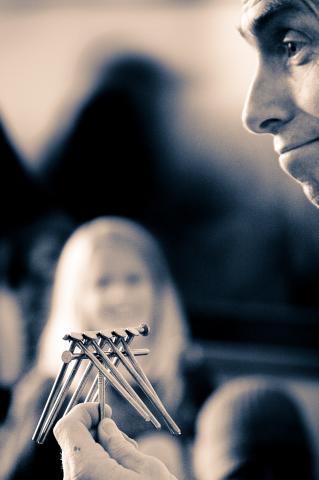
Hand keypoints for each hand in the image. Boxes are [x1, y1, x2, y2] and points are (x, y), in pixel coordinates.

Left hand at [53, 402, 176, 479]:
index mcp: (86, 468)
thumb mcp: (146, 468)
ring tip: (127, 457)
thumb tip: (104, 426)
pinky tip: (120, 470)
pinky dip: (98, 464)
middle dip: (95, 429)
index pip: (67, 426)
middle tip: (121, 434)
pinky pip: (83, 474)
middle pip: (73, 442)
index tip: (105, 409)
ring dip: (98, 448)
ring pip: (78, 458)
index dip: (84, 411)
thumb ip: (120, 444)